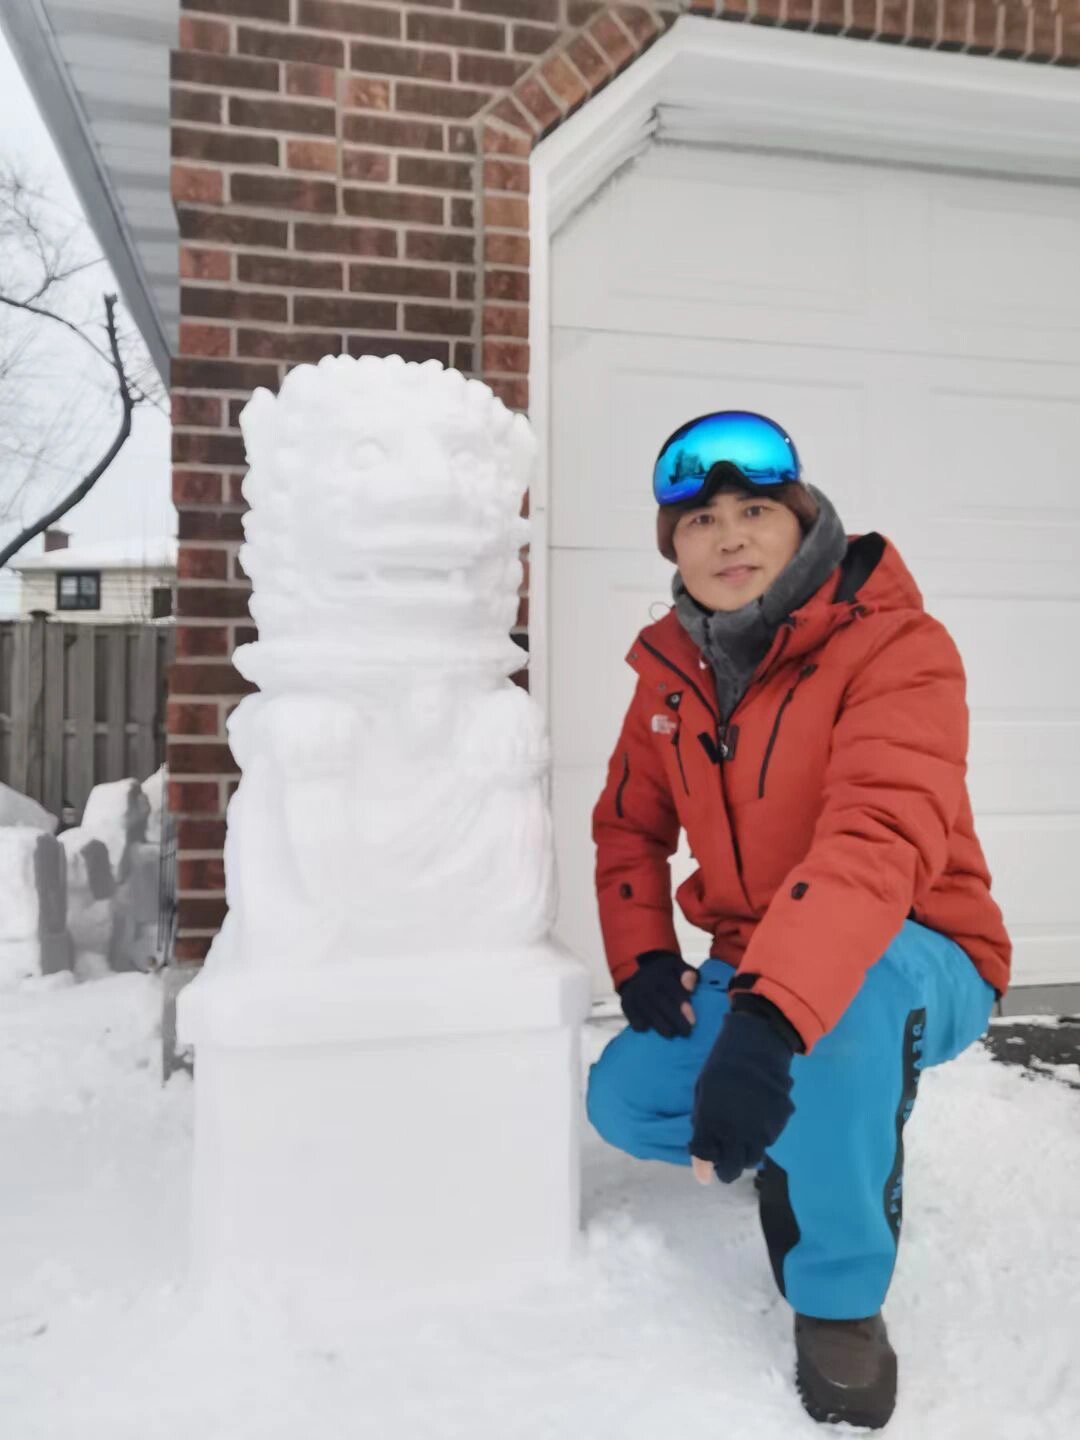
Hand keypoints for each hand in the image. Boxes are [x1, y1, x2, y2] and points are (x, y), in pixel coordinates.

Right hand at [617, 951, 697, 1037]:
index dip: (683, 1006)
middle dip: (674, 1020)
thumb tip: (690, 988)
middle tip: (686, 1032)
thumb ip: (689, 975)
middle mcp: (647, 983)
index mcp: (662, 973)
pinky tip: (648, 1029)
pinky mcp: (626, 1001)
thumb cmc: (665, 973)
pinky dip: (639, 1024)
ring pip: (647, 1011)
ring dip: (659, 1025)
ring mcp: (634, 992)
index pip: (673, 990)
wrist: (638, 968)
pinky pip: (631, 1015)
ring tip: (671, 1034)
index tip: (692, 1021)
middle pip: (660, 1003)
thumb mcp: (679, 967)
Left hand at [689, 1006, 795, 1183]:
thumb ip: (702, 1126)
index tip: (706, 1167)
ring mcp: (761, 1131)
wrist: (756, 1048)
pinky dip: (761, 1135)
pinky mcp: (779, 1124)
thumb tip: (704, 1157)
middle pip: (733, 1170)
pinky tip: (757, 1114)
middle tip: (726, 1156)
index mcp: (712, 1126)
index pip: (706, 1162)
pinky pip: (768, 1140)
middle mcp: (737, 1135)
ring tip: (742, 1131)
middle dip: (727, 1168)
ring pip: (753, 1158)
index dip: (704, 1167)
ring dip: (745, 1152)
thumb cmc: (721, 1068)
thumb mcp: (702, 1095)